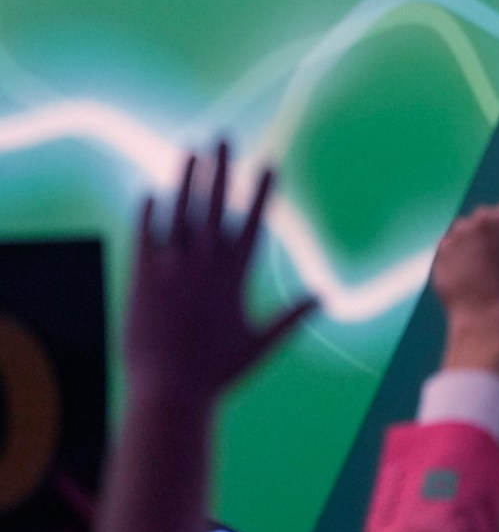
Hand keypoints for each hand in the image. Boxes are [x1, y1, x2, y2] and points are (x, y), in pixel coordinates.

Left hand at [125, 142, 315, 409]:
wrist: (169, 395)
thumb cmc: (218, 374)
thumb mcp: (262, 345)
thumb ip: (292, 317)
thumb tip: (324, 297)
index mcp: (235, 279)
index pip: (252, 224)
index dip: (262, 191)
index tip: (270, 161)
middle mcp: (204, 268)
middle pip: (214, 207)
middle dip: (221, 169)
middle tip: (224, 137)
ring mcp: (171, 272)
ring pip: (180, 214)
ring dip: (185, 180)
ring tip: (190, 149)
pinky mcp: (142, 281)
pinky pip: (145, 239)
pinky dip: (149, 214)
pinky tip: (151, 191)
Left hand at [432, 199, 498, 375]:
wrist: (484, 317)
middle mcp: (485, 218)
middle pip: (488, 216)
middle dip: (491, 232)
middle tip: (495, 259)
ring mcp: (460, 232)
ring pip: (464, 228)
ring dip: (470, 241)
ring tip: (478, 269)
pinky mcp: (441, 248)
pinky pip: (449, 245)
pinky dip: (455, 255)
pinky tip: (464, 275)